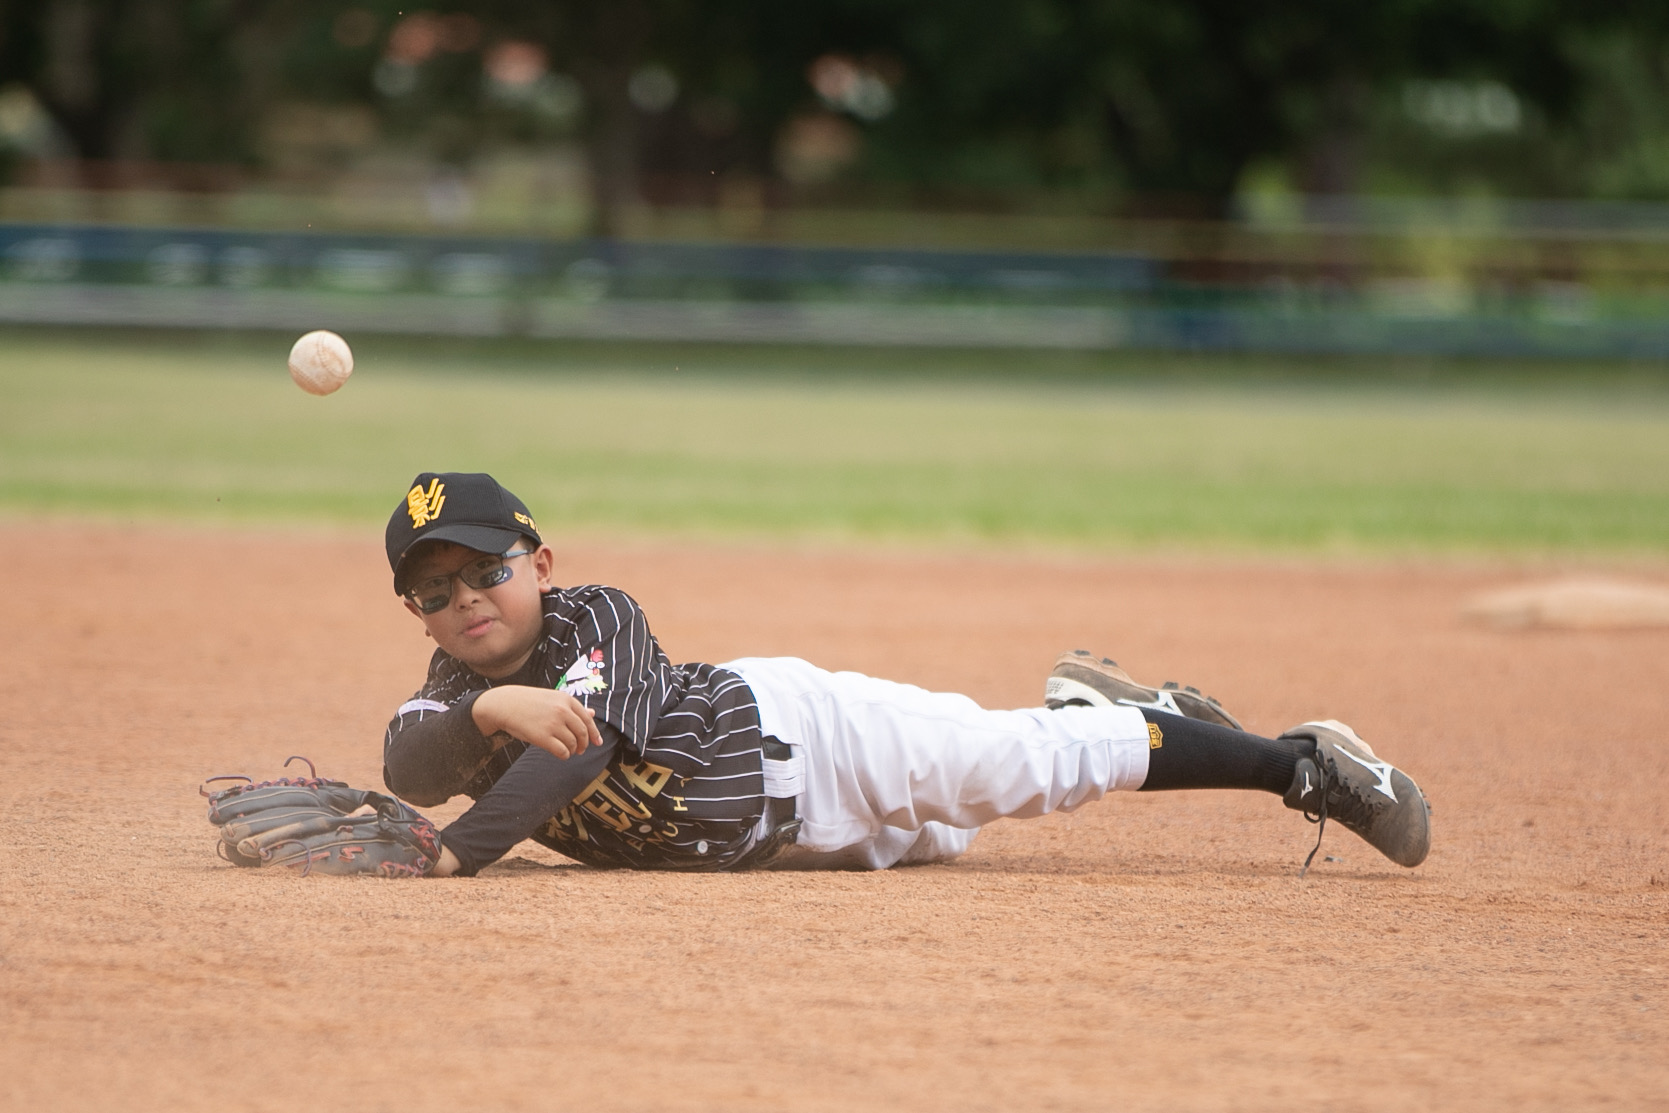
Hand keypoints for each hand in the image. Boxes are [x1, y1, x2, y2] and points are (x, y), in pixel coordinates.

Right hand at [472, 685, 602, 759]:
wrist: (505, 704)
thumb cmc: (529, 702)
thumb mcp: (553, 699)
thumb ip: (573, 708)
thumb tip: (593, 714)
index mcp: (566, 699)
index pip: (587, 719)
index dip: (594, 733)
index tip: (598, 742)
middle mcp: (562, 710)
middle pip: (582, 732)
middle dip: (584, 744)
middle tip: (581, 750)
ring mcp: (553, 724)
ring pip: (573, 743)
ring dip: (573, 750)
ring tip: (569, 750)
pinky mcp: (542, 737)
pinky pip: (562, 751)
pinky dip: (564, 755)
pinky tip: (561, 754)